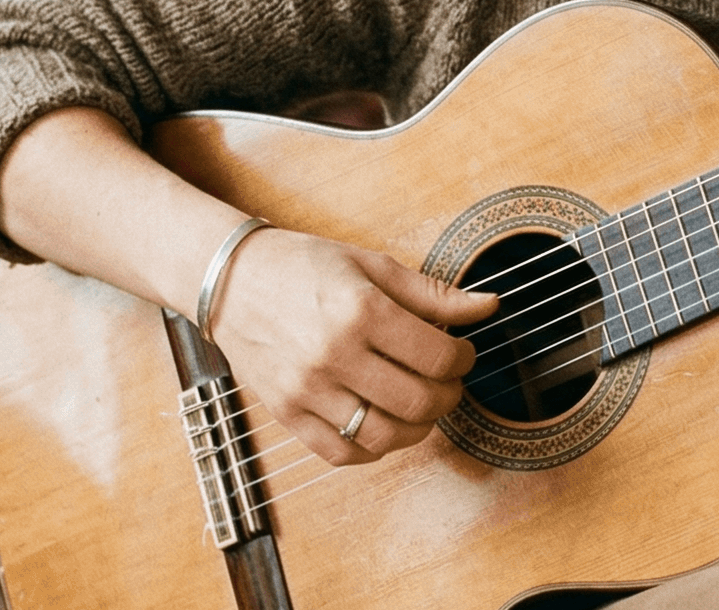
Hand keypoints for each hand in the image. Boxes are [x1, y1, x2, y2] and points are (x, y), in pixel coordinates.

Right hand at [205, 228, 498, 464]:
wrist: (229, 280)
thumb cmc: (303, 266)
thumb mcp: (372, 265)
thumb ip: (433, 293)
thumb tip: (489, 306)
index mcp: (360, 311)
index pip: (439, 356)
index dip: (464, 359)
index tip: (462, 353)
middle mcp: (334, 355)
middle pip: (418, 401)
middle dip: (448, 396)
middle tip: (447, 382)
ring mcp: (307, 389)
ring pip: (384, 436)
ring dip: (416, 427)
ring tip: (419, 406)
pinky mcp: (286, 413)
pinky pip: (342, 453)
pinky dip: (372, 449)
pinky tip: (383, 425)